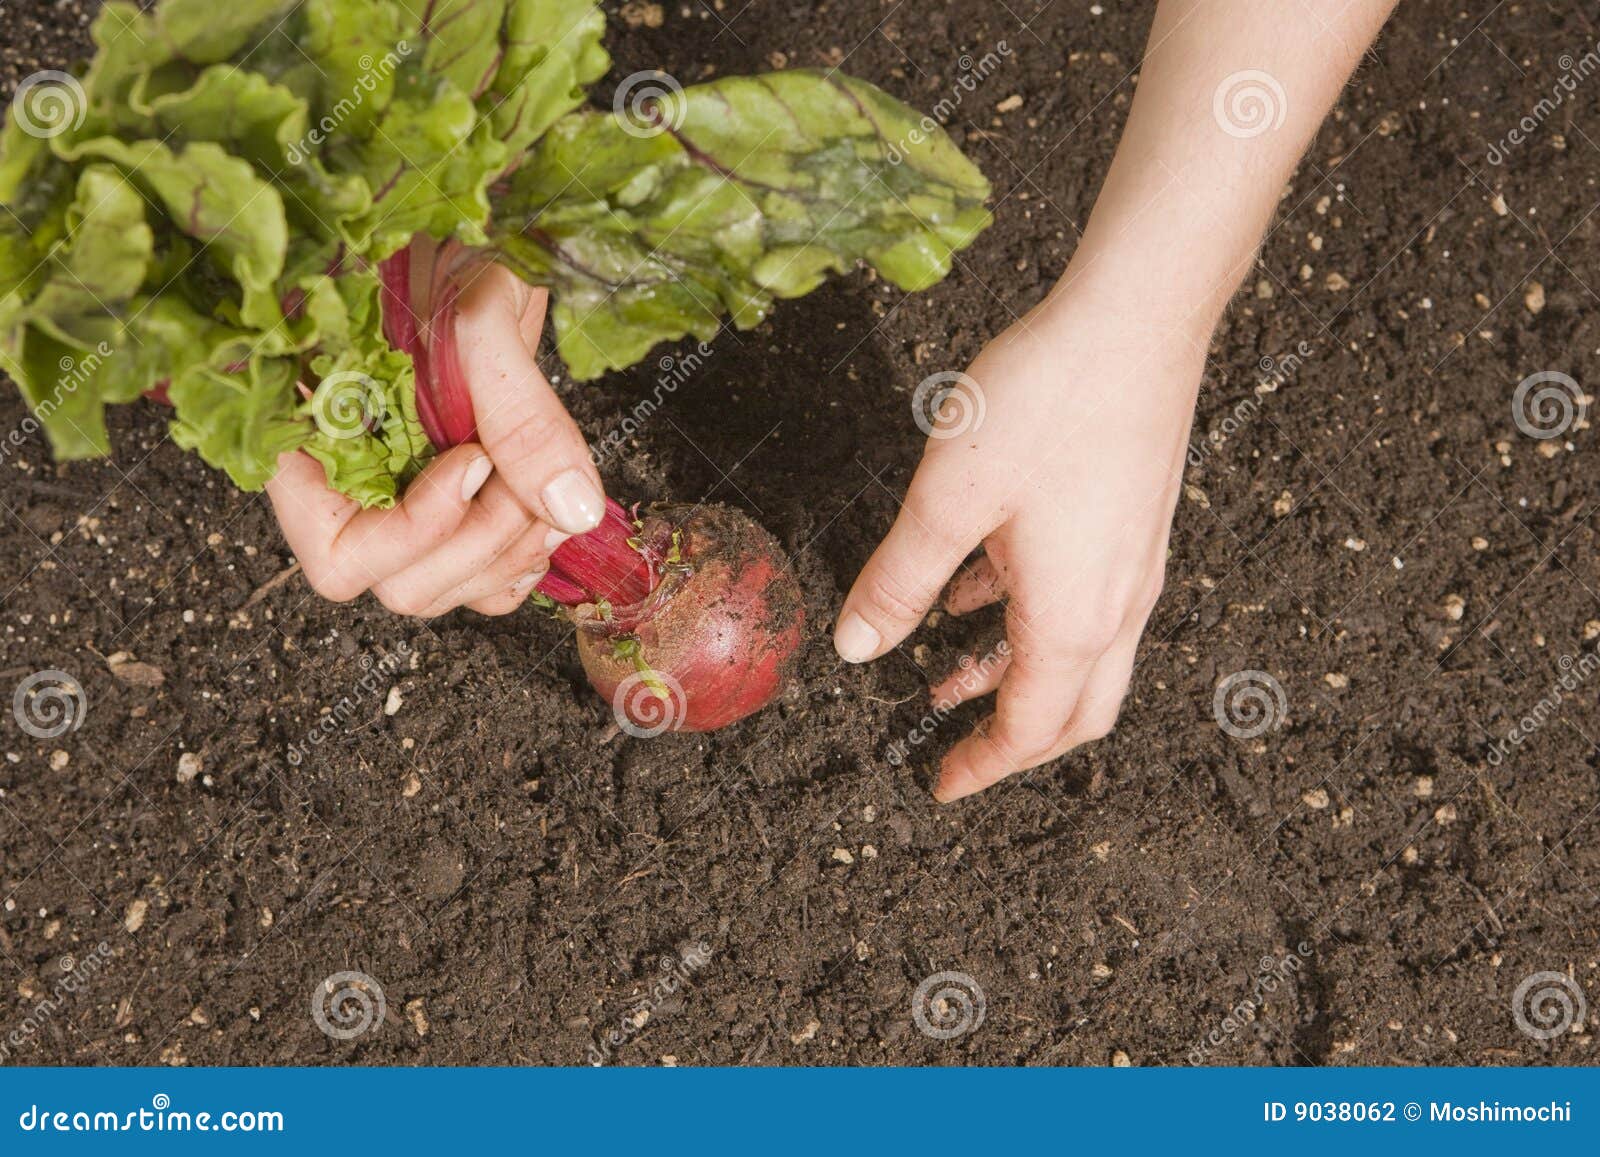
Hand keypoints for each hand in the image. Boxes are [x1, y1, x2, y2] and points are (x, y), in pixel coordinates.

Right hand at [267, 257, 606, 616]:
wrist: (482, 230)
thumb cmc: (448, 244)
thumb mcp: (481, 310)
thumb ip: (520, 409)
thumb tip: (572, 507)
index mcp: (313, 440)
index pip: (336, 553)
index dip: (411, 531)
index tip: (472, 459)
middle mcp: (352, 485)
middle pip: (397, 584)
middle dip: (479, 542)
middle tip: (528, 479)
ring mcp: (402, 498)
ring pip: (447, 588)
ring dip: (511, 553)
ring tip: (546, 485)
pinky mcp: (456, 503)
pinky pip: (484, 578)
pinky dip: (524, 557)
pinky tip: (546, 509)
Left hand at [835, 291, 1204, 801]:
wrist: (1138, 318)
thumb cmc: (1048, 403)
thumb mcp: (948, 499)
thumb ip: (899, 579)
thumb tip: (855, 646)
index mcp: (1073, 620)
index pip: (1028, 730)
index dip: (981, 766)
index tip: (939, 787)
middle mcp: (1117, 607)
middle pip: (1072, 712)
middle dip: (1010, 740)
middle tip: (952, 749)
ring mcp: (1135, 566)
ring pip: (1079, 657)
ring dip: (1013, 676)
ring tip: (944, 675)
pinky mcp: (1134, 524)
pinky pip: (1086, 602)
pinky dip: (1031, 619)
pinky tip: (976, 586)